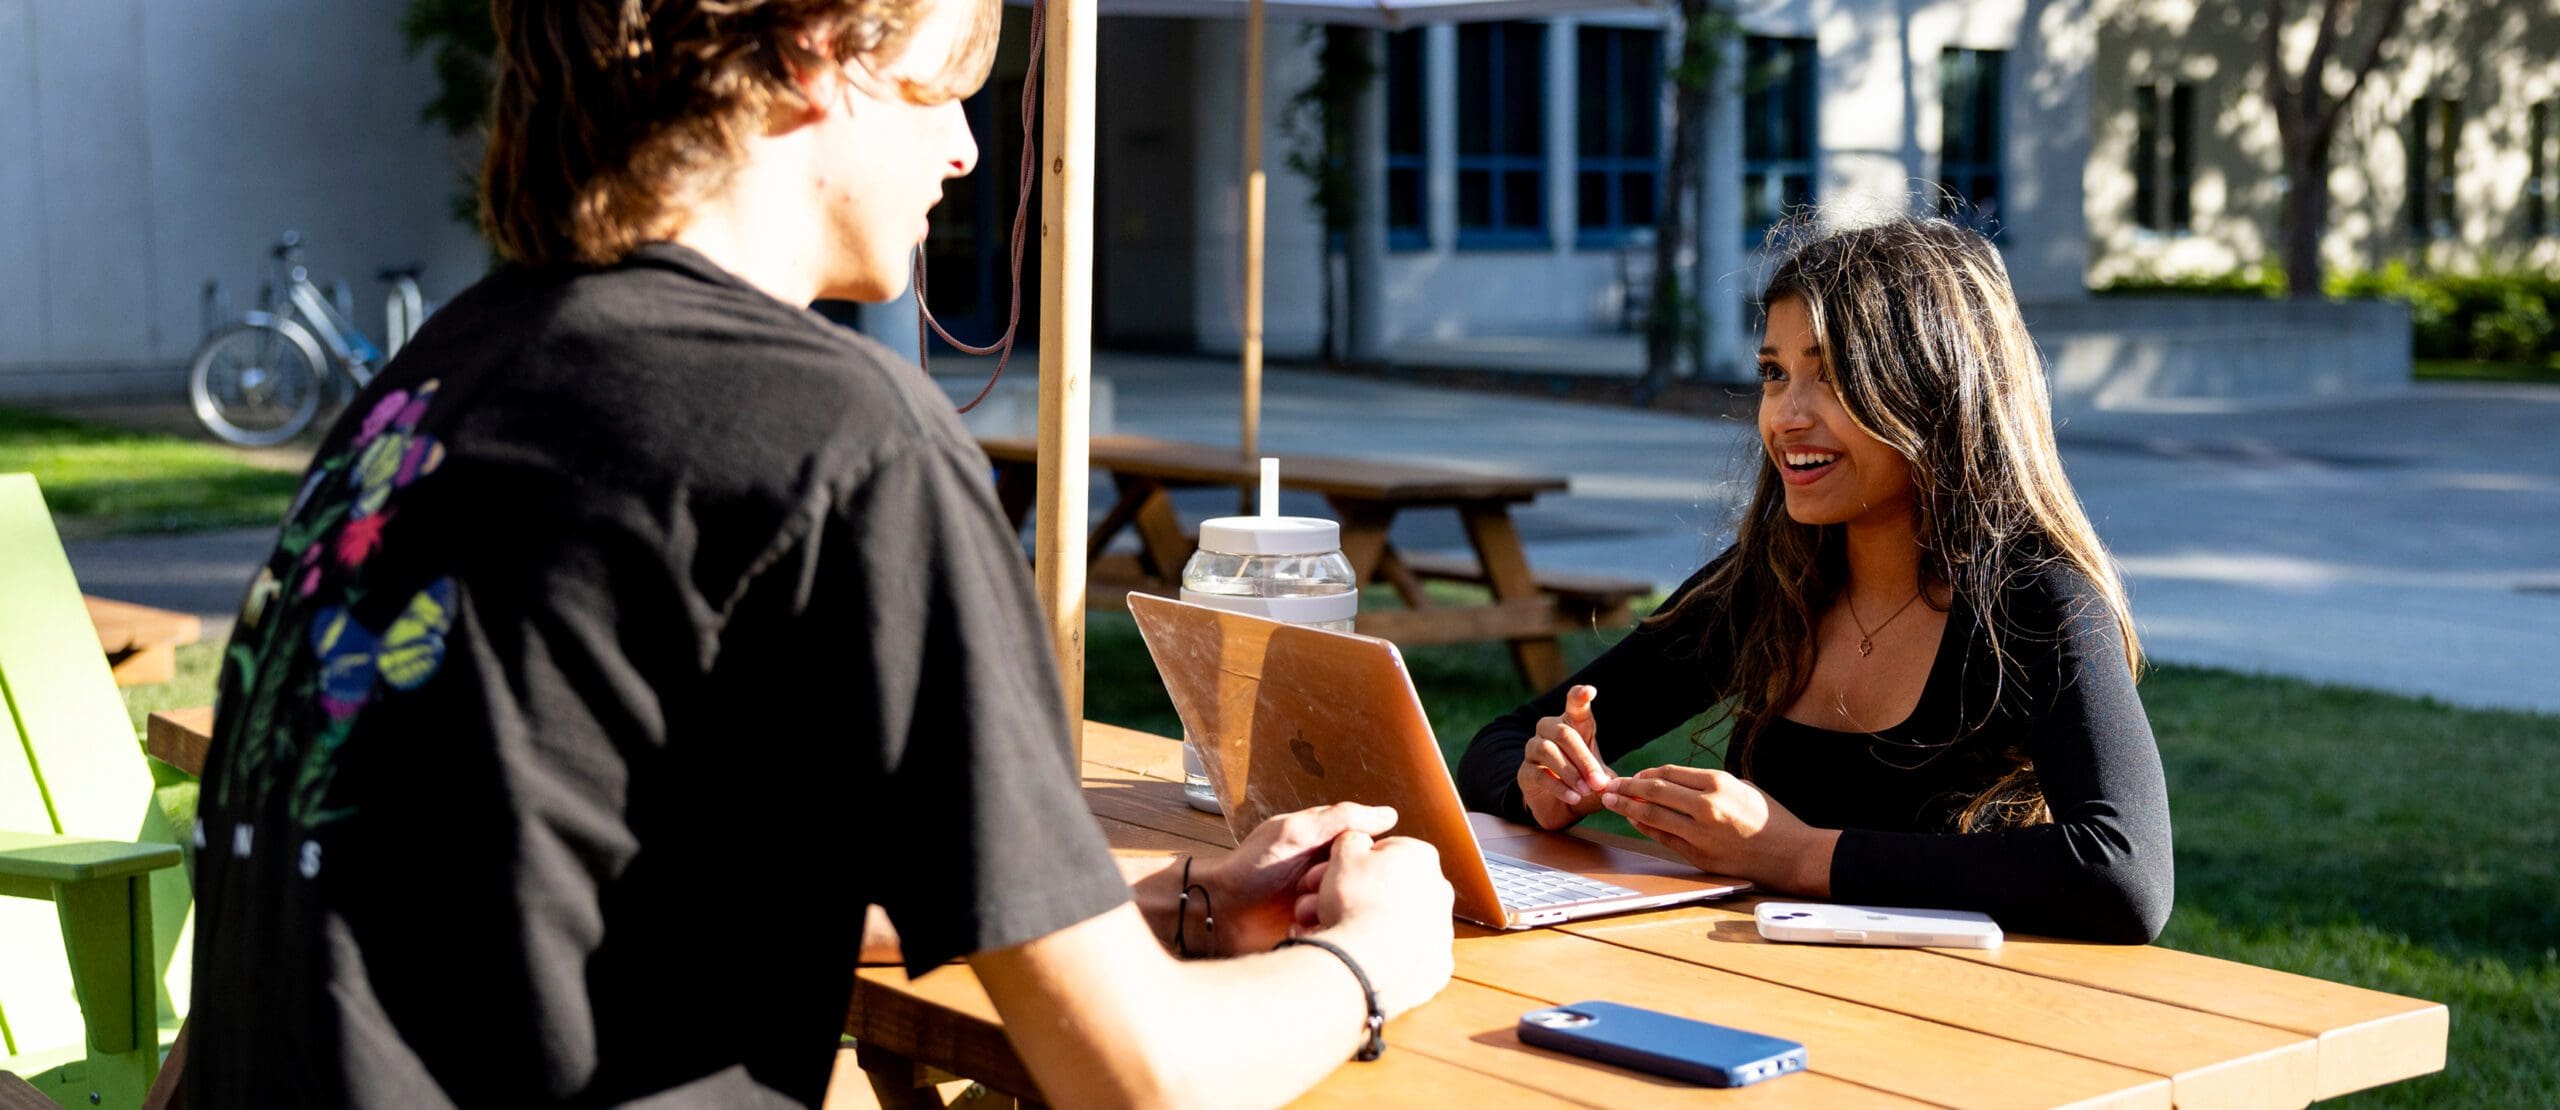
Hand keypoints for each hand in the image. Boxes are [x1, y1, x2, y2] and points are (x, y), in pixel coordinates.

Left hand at [1194, 802, 1399, 956]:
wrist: (1219, 911)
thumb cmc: (1252, 866)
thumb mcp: (1295, 832)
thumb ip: (1339, 819)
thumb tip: (1390, 814)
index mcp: (1333, 847)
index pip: (1373, 850)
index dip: (1363, 858)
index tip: (1341, 864)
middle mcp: (1336, 875)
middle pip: (1367, 883)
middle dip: (1347, 889)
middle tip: (1315, 888)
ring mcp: (1329, 905)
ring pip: (1357, 911)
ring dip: (1335, 912)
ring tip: (1301, 908)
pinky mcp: (1322, 932)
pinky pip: (1341, 934)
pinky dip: (1330, 932)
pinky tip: (1308, 929)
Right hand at [1297, 830, 1453, 1018]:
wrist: (1364, 961)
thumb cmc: (1354, 903)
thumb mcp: (1342, 855)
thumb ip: (1352, 838)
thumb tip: (1358, 839)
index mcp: (1421, 856)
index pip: (1384, 853)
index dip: (1355, 866)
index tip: (1336, 880)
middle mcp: (1440, 891)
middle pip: (1393, 889)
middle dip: (1364, 897)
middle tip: (1334, 908)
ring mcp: (1443, 930)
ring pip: (1401, 923)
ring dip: (1374, 926)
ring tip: (1344, 935)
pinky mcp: (1438, 963)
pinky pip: (1410, 955)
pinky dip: (1390, 956)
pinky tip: (1365, 957)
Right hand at [1516, 685, 1614, 828]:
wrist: (1562, 808)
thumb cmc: (1584, 783)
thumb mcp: (1600, 778)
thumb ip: (1604, 778)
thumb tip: (1606, 783)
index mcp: (1572, 724)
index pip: (1574, 705)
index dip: (1580, 696)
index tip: (1590, 691)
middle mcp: (1549, 730)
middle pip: (1563, 733)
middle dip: (1583, 759)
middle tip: (1598, 781)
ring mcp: (1533, 749)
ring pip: (1547, 751)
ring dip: (1570, 772)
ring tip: (1586, 791)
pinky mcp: (1525, 771)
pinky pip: (1539, 774)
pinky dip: (1559, 787)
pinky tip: (1574, 798)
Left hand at [1600, 765, 1836, 893]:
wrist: (1791, 854)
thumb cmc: (1769, 818)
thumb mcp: (1741, 788)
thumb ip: (1706, 785)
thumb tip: (1671, 782)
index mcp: (1718, 784)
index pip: (1669, 774)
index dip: (1646, 773)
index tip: (1633, 775)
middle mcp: (1707, 807)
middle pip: (1655, 792)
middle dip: (1627, 788)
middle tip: (1609, 786)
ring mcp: (1701, 834)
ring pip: (1654, 817)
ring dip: (1628, 808)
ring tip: (1612, 802)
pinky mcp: (1700, 856)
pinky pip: (1665, 839)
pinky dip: (1647, 828)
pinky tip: (1636, 821)